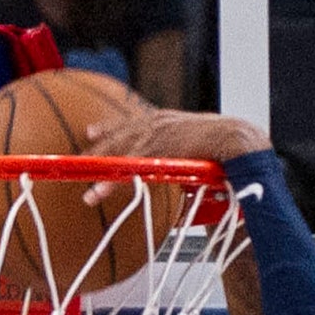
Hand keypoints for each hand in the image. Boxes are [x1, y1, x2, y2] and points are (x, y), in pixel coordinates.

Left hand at [84, 108, 268, 201]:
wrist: (237, 142)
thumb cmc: (224, 150)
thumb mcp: (197, 149)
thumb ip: (183, 158)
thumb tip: (184, 176)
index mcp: (167, 120)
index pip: (132, 122)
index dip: (110, 127)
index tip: (92, 130)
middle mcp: (158, 123)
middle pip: (119, 136)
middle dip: (97, 150)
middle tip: (77, 161)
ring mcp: (157, 135)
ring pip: (121, 153)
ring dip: (101, 172)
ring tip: (88, 194)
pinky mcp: (159, 151)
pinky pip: (129, 167)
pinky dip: (113, 180)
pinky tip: (99, 191)